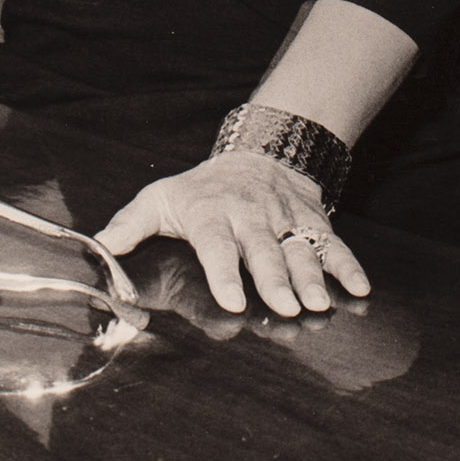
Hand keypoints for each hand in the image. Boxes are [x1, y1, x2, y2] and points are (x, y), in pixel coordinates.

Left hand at [95, 152, 370, 319]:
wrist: (258, 153)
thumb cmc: (202, 189)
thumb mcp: (160, 198)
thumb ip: (130, 225)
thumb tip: (99, 247)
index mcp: (212, 214)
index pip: (217, 244)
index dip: (224, 271)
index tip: (231, 300)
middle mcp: (252, 217)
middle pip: (264, 249)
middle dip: (275, 278)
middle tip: (286, 307)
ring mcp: (286, 219)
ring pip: (299, 248)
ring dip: (311, 276)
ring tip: (317, 303)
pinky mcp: (313, 221)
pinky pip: (333, 243)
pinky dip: (348, 264)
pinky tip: (360, 288)